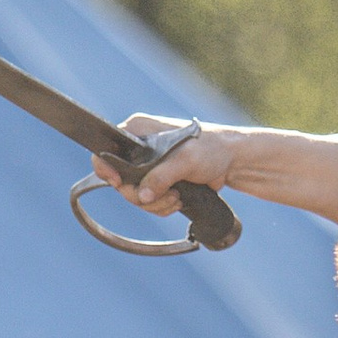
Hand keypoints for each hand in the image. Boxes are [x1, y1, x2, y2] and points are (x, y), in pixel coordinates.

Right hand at [95, 114, 240, 216]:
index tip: (119, 182)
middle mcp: (138, 148)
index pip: (107, 149)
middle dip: (142, 195)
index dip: (107, 168)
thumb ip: (161, 176)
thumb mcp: (185, 160)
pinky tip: (178, 201)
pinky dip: (162, 206)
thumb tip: (142, 195)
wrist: (231, 161)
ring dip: (156, 203)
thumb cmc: (210, 149)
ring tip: (177, 197)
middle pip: (121, 180)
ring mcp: (147, 167)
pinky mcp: (158, 182)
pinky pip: (149, 201)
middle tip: (166, 195)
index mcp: (137, 131)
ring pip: (135, 195)